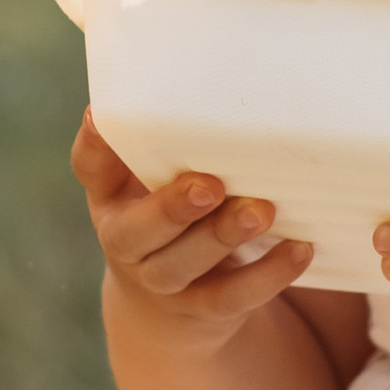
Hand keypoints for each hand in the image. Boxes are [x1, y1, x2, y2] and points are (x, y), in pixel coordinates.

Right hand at [70, 111, 313, 346]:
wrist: (168, 309)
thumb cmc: (173, 216)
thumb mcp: (156, 182)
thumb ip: (172, 144)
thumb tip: (217, 80)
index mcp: (112, 197)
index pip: (91, 169)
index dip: (94, 145)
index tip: (100, 115)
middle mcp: (128, 242)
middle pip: (137, 231)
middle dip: (172, 208)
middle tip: (210, 185)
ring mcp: (163, 280)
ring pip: (183, 264)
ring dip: (222, 237)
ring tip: (261, 212)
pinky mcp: (204, 309)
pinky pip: (233, 297)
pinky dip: (268, 274)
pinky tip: (299, 248)